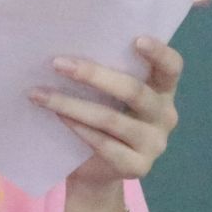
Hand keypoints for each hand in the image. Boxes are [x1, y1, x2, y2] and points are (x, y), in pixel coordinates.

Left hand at [30, 36, 183, 187]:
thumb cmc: (101, 121)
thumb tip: (67, 49)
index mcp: (163, 91)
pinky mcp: (137, 167)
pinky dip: (77, 128)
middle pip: (134, 91)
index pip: (171, 68)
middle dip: (93, 75)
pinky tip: (56, 117)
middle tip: (57, 63)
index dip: (159, 53)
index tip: (137, 40)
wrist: (96, 172)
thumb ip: (106, 75)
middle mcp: (165, 116)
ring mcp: (153, 144)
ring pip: (110, 119)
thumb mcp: (109, 96)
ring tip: (39, 94)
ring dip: (70, 104)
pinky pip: (103, 144)